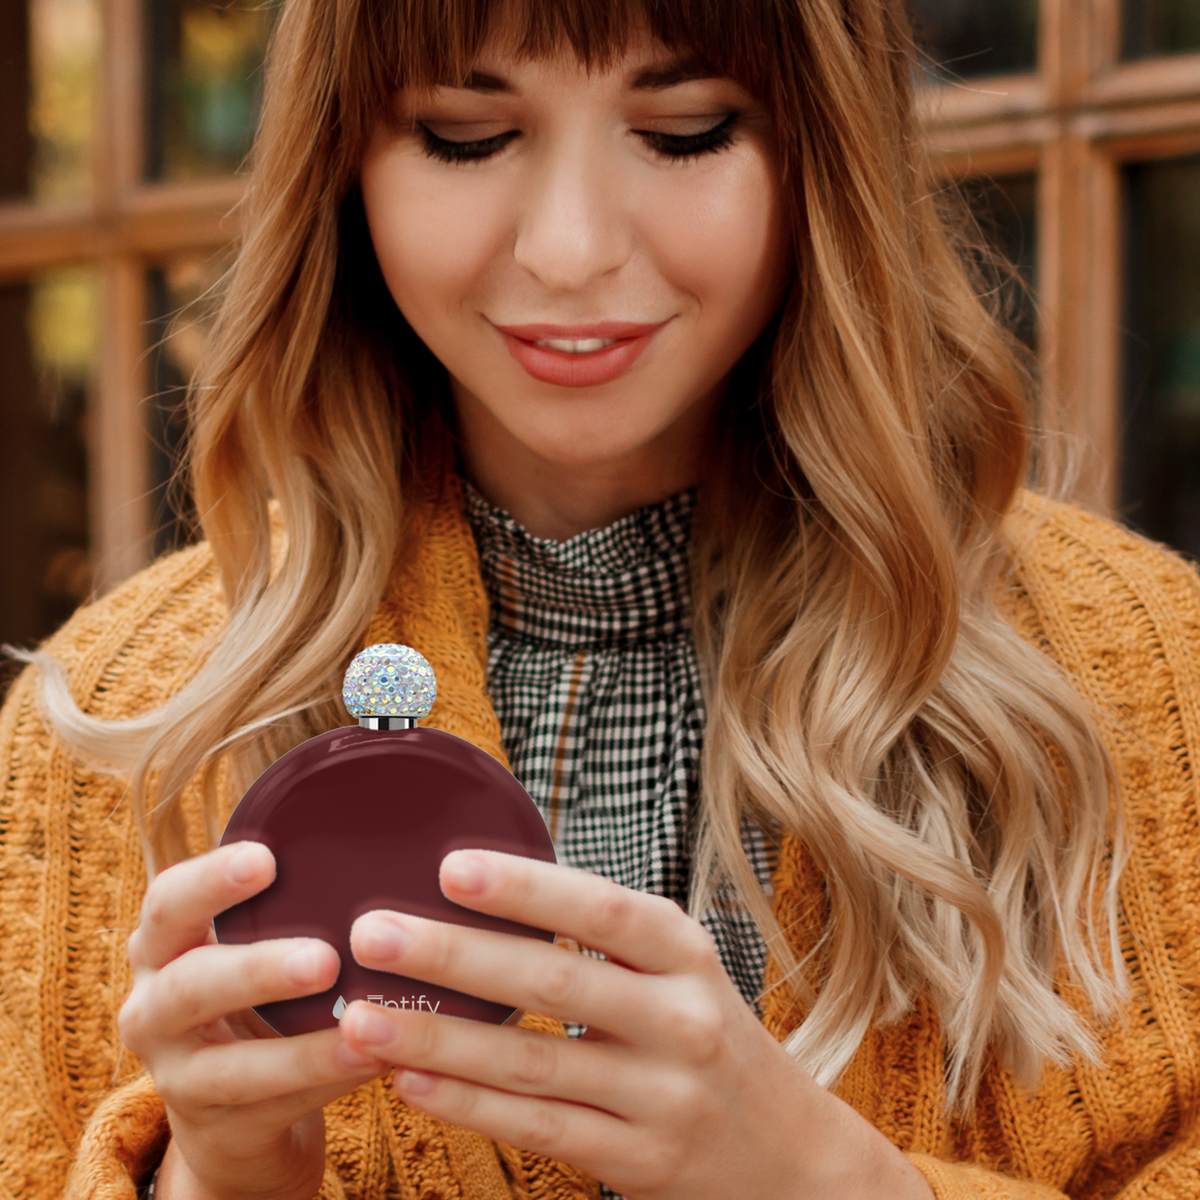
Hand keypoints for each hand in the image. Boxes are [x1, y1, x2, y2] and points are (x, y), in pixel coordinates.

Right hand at [119, 842, 386, 1199]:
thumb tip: (386, 823)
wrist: (230, 1111)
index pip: (168, 904)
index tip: (266, 858)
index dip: (211, 880)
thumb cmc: (254, 995)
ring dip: (304, 1049)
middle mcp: (155, 1009)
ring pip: (233, 1068)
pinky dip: (328, 1082)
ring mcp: (180, 1077)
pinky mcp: (216, 1129)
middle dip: (257, 970)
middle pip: (191, 987)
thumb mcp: (249, 943)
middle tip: (324, 958)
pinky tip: (377, 1059)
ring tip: (364, 1025)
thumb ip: (289, 898)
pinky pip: (274, 1108)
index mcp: (163, 948)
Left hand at [340, 851, 932, 1199]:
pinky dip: (467, 1105)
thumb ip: (606, 936)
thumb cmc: (709, 1036)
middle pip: (554, 983)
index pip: (600, 910)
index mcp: (684, 953)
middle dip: (455, 956)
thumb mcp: (679, 971)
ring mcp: (661, 1096)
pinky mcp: (637, 1161)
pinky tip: (410, 1081)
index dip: (526, 888)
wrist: (787, 1153)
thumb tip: (492, 886)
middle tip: (373, 934)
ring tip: (361, 1018)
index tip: (450, 867)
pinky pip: (538, 1127)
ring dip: (437, 1039)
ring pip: (532, 1064)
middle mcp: (679, 1019)